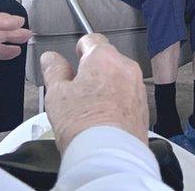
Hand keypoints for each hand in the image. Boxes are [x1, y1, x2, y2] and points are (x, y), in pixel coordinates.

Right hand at [42, 33, 149, 151]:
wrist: (109, 156)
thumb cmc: (84, 125)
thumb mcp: (56, 94)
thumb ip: (54, 70)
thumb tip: (51, 58)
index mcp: (104, 58)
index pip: (92, 39)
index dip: (80, 47)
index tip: (75, 56)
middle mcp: (126, 68)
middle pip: (107, 60)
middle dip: (93, 71)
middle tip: (77, 89)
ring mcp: (137, 88)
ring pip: (119, 79)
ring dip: (106, 87)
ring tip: (88, 108)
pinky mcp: (143, 108)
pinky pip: (127, 97)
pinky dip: (116, 103)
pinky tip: (102, 119)